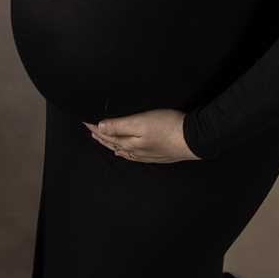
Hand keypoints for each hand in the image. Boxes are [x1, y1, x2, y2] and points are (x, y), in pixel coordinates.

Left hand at [83, 109, 200, 162]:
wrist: (193, 139)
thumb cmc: (167, 127)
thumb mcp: (140, 122)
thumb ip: (119, 125)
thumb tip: (100, 128)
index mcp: (129, 143)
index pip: (108, 135)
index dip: (96, 128)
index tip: (85, 122)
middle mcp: (135, 151)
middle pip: (113, 144)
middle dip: (101, 137)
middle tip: (90, 130)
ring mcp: (146, 154)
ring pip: (122, 150)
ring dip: (111, 144)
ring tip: (102, 140)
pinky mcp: (156, 154)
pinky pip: (133, 155)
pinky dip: (124, 152)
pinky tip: (124, 152)